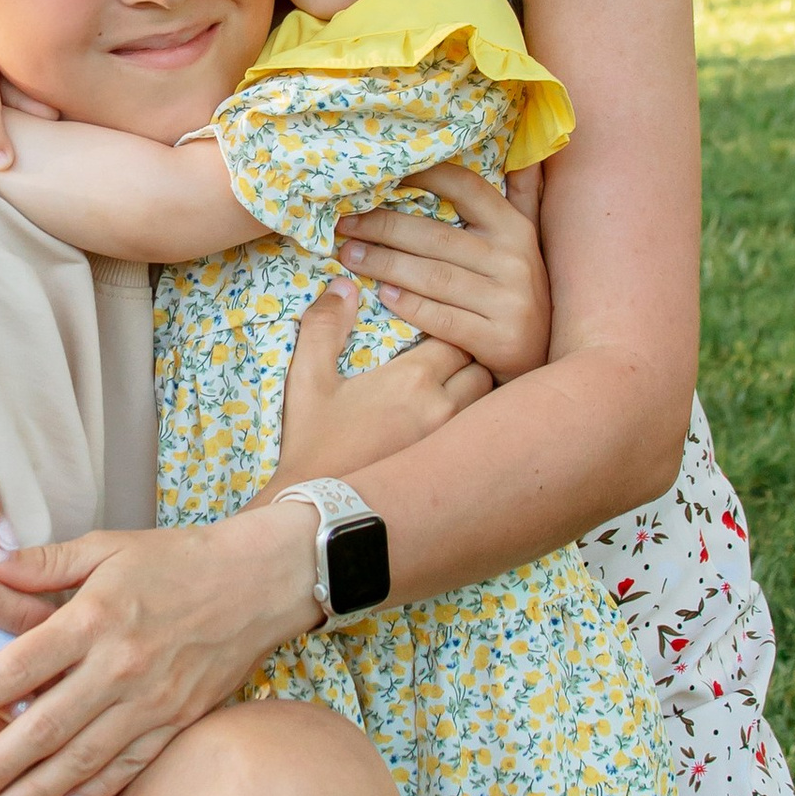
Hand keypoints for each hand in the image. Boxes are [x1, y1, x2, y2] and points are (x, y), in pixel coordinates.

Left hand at [0, 505, 320, 795]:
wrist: (261, 580)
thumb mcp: (107, 545)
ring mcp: (152, 701)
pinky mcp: (179, 721)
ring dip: (36, 794)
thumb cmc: (178, 558)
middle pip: (45, 727)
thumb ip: (40, 561)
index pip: (20, 667)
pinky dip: (95, 791)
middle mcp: (121, 666)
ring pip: (84, 758)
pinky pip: (130, 765)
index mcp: (95, 618)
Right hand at [276, 273, 492, 478]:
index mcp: (412, 379)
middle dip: (469, 358)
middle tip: (447, 358)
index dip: (447, 331)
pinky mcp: (452, 468)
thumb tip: (343, 285)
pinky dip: (475, 423)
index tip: (431, 334)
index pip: (456, 337)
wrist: (320, 510)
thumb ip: (323, 326)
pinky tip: (456, 425)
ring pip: (487, 401)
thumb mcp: (307, 379)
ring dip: (476, 390)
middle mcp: (443, 408)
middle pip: (481, 367)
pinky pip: (479, 434)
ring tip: (454, 389)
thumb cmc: (311, 442)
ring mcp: (452, 441)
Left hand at [335, 161, 550, 380]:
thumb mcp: (527, 242)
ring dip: (384, 264)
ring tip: (348, 256)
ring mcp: (509, 301)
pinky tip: (381, 295)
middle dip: (383, 227)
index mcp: (515, 229)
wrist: (542, 359)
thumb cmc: (517, 293)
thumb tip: (523, 153)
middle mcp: (514, 260)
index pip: (466, 188)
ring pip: (433, 276)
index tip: (380, 173)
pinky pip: (442, 318)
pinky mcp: (499, 339)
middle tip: (343, 225)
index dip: (424, 175)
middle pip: (436, 236)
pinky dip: (409, 305)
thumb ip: (523, 196)